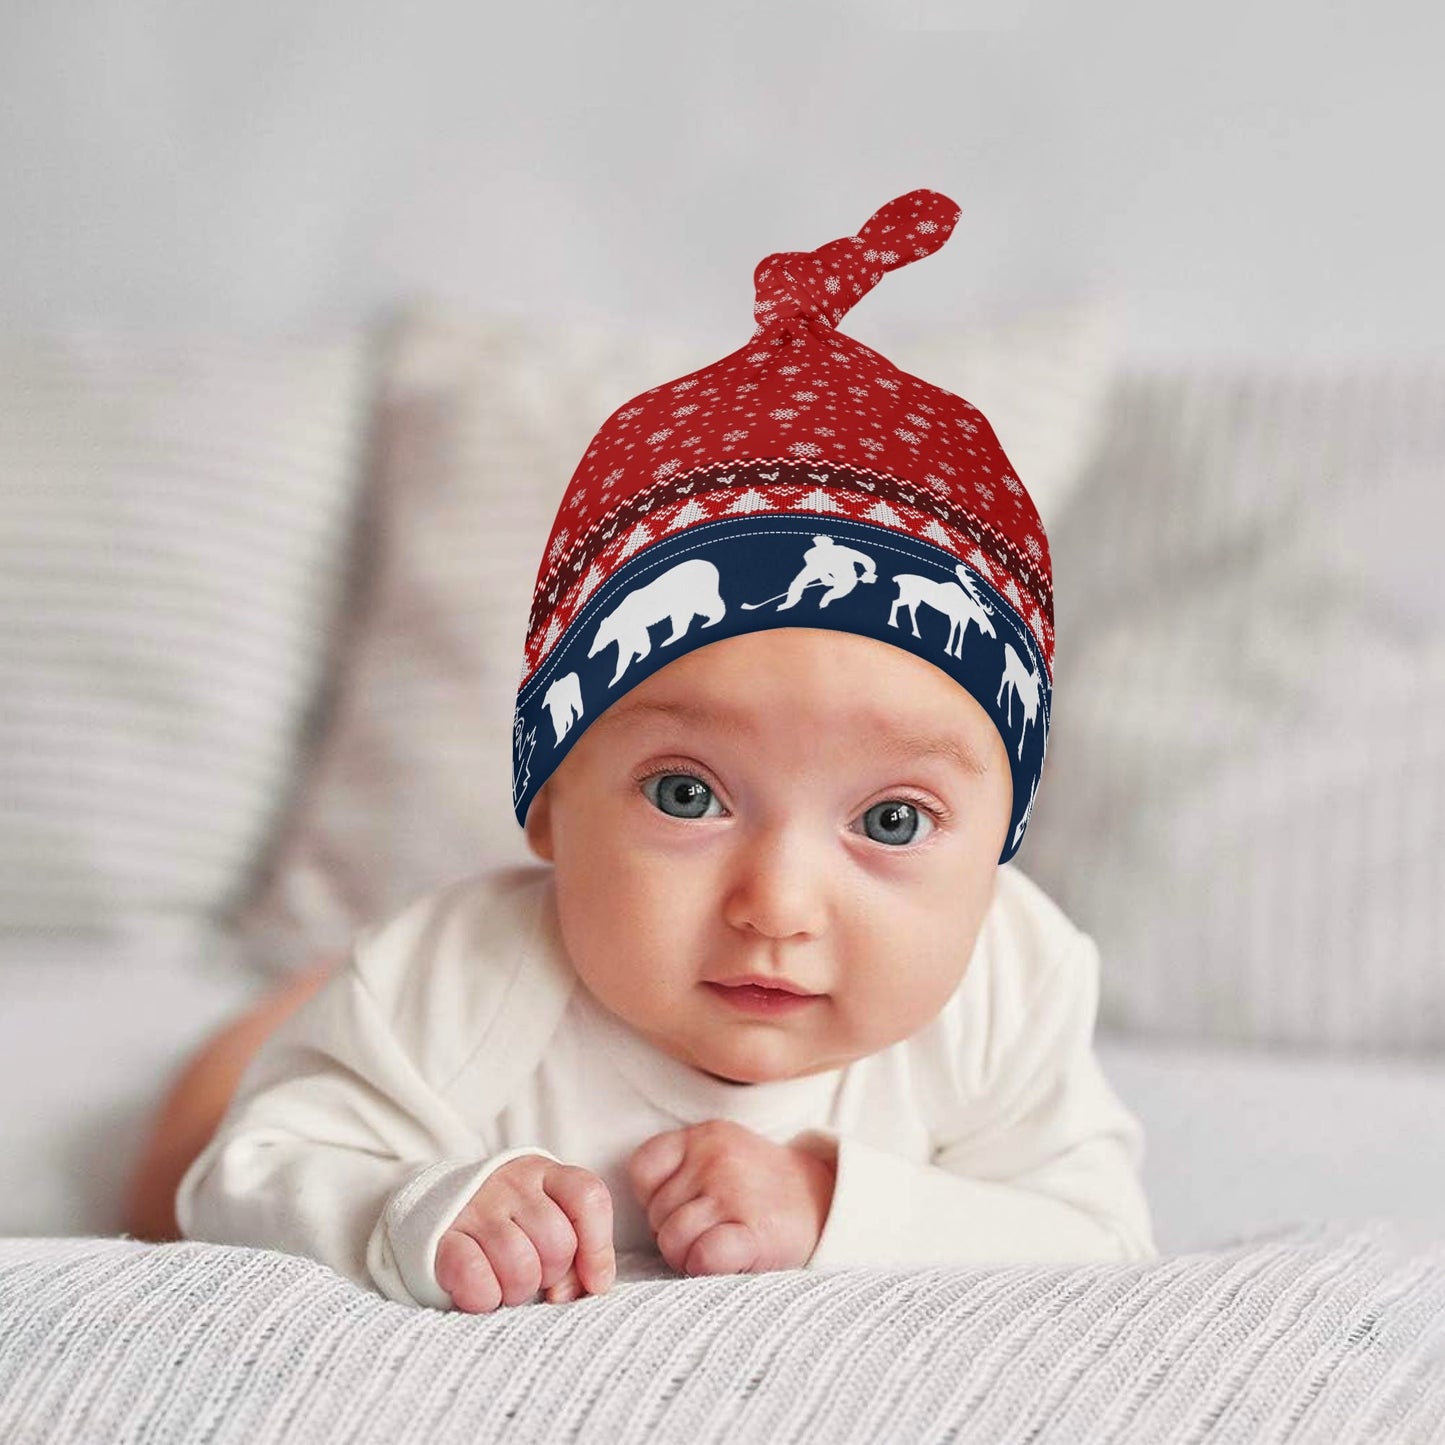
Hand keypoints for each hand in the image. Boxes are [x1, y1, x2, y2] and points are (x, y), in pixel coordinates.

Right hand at [435, 1153, 615, 1312]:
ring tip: (505, 1285)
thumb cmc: (506, 1226)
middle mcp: (510, 1182)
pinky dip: (484, 1297)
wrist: (433, 1211)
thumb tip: (591, 1286)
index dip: (598, 1247)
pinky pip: (475, 1277)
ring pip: (520, 1265)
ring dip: (517, 1291)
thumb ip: (577, 1252)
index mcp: (543, 1173)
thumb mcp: (546, 1223)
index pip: (588, 1198)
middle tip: (532, 1276)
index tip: (595, 1283)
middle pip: (558, 1243)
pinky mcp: (441, 1237)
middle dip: (551, 1275)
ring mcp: (474, 1206)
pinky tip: (481, 1293)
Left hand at [627, 1120, 836, 1276]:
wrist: (825, 1202)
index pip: (643, 1169)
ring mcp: (733, 1193)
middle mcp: (715, 1158)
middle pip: (656, 1212)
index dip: (655, 1198)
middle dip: (674, 1231)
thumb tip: (632, 1210)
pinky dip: (706, 1266)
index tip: (682, 1208)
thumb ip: (679, 1167)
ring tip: (718, 1246)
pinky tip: (726, 1260)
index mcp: (703, 1136)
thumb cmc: (759, 1187)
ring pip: (673, 1239)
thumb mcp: (721, 1153)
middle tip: (709, 1232)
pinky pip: (702, 1256)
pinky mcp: (753, 1231)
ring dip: (688, 1255)